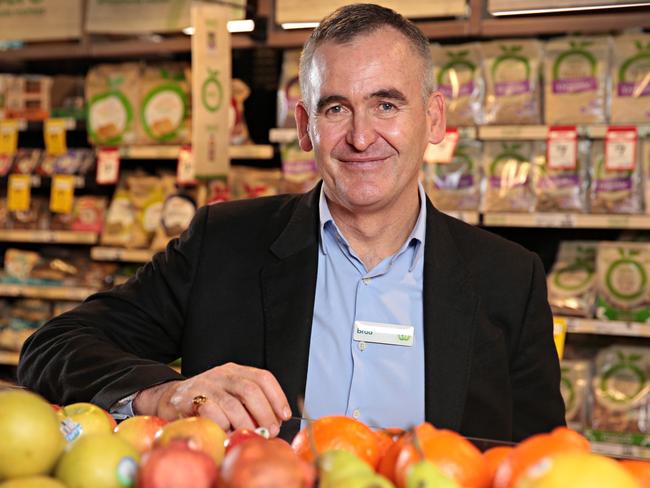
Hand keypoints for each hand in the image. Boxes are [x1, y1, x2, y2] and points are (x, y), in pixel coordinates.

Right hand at [133, 362, 291, 436]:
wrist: (169, 398)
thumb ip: (249, 404)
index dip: (277, 396)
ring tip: (249, 434)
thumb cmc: (206, 401)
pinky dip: (222, 425)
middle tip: (270, 430)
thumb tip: (274, 422)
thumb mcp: (229, 395)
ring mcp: (205, 385)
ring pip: (232, 403)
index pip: (262, 377)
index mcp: (235, 371)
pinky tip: (225, 431)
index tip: (284, 415)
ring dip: (245, 423)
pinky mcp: (189, 399)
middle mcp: (221, 374)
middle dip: (264, 412)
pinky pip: (210, 412)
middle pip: (250, 389)